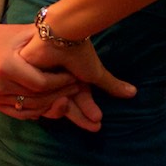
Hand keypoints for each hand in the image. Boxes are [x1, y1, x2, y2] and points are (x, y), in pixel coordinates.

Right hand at [0, 21, 81, 119]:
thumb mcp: (18, 33)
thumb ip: (42, 37)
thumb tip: (70, 38)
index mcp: (6, 65)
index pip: (42, 82)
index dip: (62, 82)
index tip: (76, 77)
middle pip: (39, 97)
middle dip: (61, 93)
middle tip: (77, 88)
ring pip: (31, 108)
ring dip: (52, 104)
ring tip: (67, 95)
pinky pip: (20, 113)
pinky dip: (37, 111)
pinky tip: (48, 103)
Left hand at [19, 33, 135, 130]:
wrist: (60, 37)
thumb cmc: (79, 53)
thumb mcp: (96, 73)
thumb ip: (111, 85)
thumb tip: (134, 92)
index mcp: (72, 75)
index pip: (80, 97)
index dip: (88, 110)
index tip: (98, 122)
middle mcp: (58, 78)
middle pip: (68, 102)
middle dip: (82, 116)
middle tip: (96, 128)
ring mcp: (45, 78)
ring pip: (56, 103)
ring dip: (73, 112)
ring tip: (88, 120)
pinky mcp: (30, 80)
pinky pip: (41, 99)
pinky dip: (53, 103)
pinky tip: (65, 108)